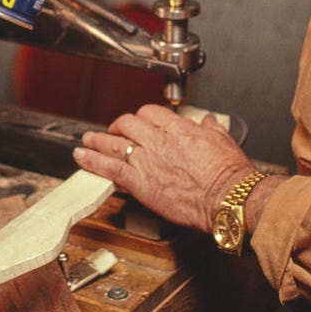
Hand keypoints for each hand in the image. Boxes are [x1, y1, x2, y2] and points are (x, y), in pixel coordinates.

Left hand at [72, 104, 253, 232]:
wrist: (227, 197)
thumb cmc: (229, 174)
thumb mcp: (224, 141)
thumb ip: (212, 128)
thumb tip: (209, 121)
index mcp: (179, 129)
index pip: (151, 113)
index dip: (143, 117)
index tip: (142, 122)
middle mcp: (159, 141)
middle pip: (129, 123)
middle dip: (120, 126)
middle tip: (115, 132)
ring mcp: (147, 161)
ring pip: (115, 143)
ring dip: (98, 140)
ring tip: (88, 140)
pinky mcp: (140, 183)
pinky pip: (109, 167)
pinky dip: (92, 160)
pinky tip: (82, 156)